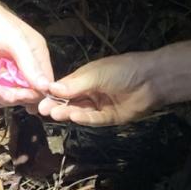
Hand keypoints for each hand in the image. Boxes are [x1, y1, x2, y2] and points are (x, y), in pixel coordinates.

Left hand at [0, 0, 52, 107]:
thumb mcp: (15, 40)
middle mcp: (23, 65)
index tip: (17, 97)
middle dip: (8, 97)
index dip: (32, 95)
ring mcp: (5, 70)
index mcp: (36, 56)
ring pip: (5, 96)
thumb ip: (30, 64)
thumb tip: (46, 87)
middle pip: (23, 94)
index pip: (42, 85)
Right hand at [38, 51, 165, 124]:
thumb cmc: (123, 70)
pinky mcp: (110, 117)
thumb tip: (51, 88)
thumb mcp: (96, 74)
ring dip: (68, 112)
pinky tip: (75, 117)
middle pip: (69, 101)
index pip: (64, 87)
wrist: (152, 79)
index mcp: (85, 78)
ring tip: (55, 113)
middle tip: (43, 110)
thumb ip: (75, 84)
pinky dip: (85, 118)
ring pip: (80, 111)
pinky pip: (94, 119)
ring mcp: (100, 106)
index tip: (38, 98)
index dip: (51, 93)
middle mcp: (90, 92)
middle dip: (57, 105)